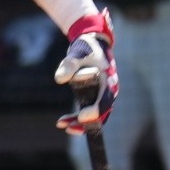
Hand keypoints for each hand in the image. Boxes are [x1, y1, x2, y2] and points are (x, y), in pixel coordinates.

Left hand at [53, 12, 116, 134]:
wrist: (91, 41)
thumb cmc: (86, 47)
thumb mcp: (77, 53)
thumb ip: (69, 65)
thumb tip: (60, 78)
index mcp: (109, 80)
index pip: (105, 101)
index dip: (95, 111)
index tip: (81, 116)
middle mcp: (109, 90)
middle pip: (101, 113)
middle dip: (86, 123)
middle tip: (69, 128)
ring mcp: (103, 94)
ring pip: (94, 115)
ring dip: (79, 123)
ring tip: (62, 124)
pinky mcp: (95, 95)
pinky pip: (88, 110)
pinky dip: (76, 117)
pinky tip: (62, 121)